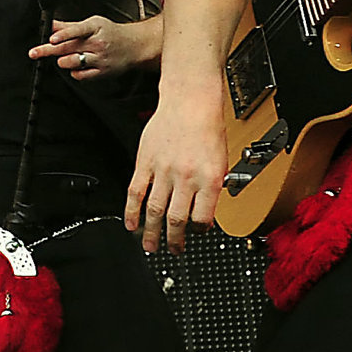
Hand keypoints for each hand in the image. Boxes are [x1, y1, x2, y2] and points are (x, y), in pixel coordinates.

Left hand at [30, 15, 160, 80]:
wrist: (134, 45)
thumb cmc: (110, 33)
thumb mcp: (91, 23)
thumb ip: (69, 26)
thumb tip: (50, 25)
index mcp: (94, 28)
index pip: (77, 30)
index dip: (63, 35)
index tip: (51, 39)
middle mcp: (97, 44)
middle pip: (68, 48)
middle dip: (48, 51)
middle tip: (34, 53)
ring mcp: (99, 59)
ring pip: (72, 63)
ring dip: (63, 61)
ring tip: (65, 57)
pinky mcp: (101, 72)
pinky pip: (80, 76)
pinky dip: (74, 72)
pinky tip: (78, 66)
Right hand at [127, 88, 227, 252]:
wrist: (190, 100)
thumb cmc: (207, 126)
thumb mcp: (221, 159)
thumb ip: (212, 186)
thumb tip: (204, 209)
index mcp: (209, 178)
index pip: (203, 217)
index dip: (199, 231)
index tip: (196, 233)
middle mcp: (186, 177)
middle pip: (176, 219)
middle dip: (174, 240)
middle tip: (173, 251)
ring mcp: (163, 170)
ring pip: (154, 209)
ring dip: (151, 232)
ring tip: (149, 246)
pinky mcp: (145, 162)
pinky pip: (136, 191)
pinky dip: (132, 211)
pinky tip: (131, 223)